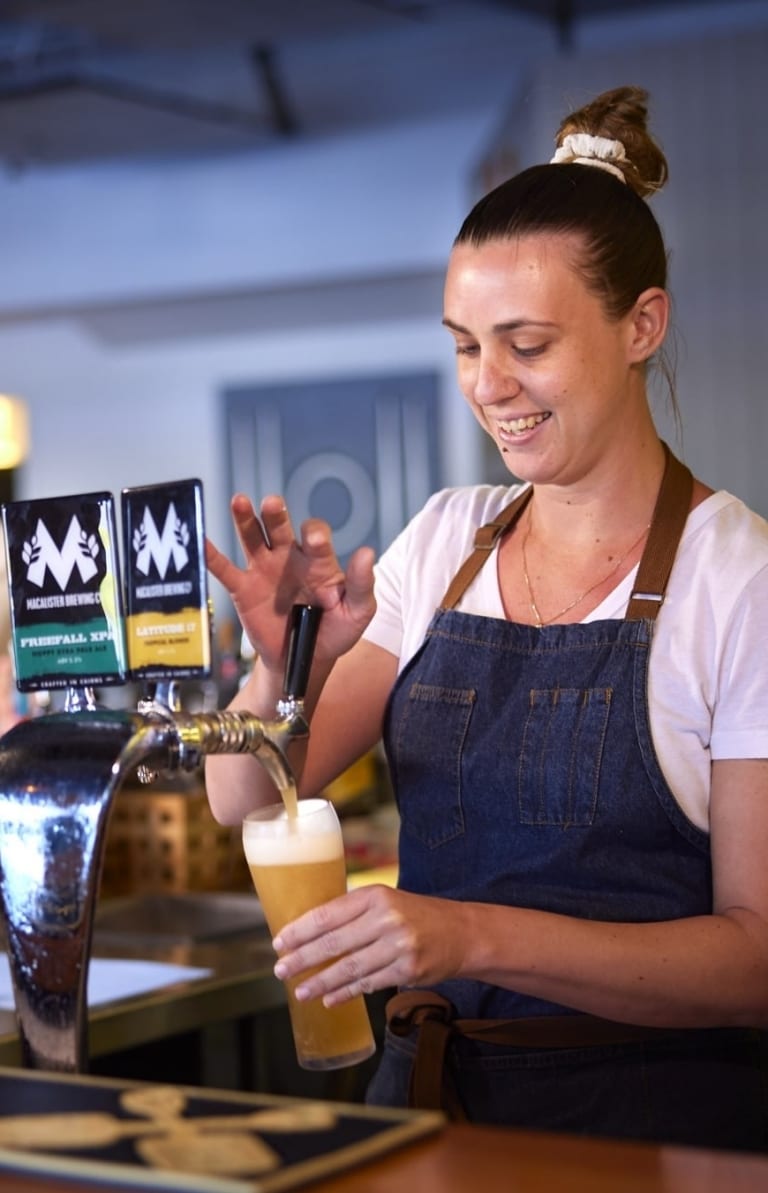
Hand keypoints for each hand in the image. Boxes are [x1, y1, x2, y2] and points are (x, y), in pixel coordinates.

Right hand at [205, 494, 375, 672]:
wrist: (304, 660)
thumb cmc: (335, 631)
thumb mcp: (357, 611)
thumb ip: (361, 584)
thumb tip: (367, 553)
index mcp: (318, 561)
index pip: (316, 538)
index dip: (314, 536)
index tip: (312, 540)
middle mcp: (289, 558)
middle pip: (279, 528)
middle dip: (276, 515)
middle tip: (272, 503)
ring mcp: (264, 570)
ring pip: (252, 538)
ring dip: (245, 519)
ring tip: (240, 501)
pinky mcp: (243, 589)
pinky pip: (225, 570)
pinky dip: (212, 555)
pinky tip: (201, 540)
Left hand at [272, 885, 466, 1006]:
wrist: (461, 932)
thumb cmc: (415, 916)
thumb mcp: (386, 901)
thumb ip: (353, 913)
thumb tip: (309, 934)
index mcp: (375, 895)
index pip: (328, 914)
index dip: (300, 930)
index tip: (279, 942)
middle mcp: (386, 918)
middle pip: (333, 943)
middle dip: (302, 959)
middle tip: (281, 970)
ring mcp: (398, 945)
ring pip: (348, 968)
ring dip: (320, 983)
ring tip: (300, 992)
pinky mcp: (407, 970)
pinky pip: (367, 985)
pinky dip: (345, 993)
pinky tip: (329, 999)